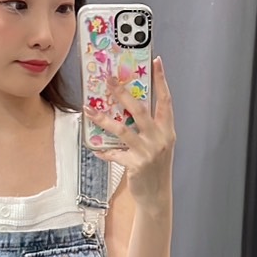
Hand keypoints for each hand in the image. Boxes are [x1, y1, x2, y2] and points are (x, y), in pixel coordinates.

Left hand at [86, 57, 175, 214]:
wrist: (157, 195)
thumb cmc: (156, 166)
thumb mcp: (159, 144)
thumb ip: (149, 127)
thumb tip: (128, 106)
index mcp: (167, 130)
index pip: (166, 100)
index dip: (162, 80)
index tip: (157, 61)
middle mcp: (160, 139)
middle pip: (140, 110)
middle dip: (122, 93)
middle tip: (109, 80)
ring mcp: (148, 152)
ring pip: (122, 129)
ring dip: (103, 119)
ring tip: (89, 110)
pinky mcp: (135, 165)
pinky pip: (114, 153)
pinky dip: (104, 150)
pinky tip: (96, 148)